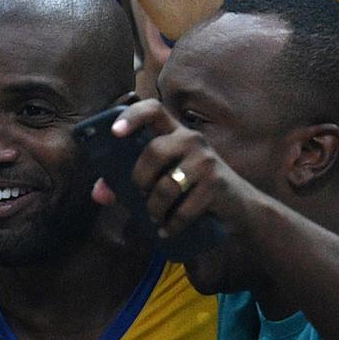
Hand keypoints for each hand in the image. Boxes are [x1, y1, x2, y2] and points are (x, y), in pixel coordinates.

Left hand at [102, 100, 263, 248]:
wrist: (239, 207)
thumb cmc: (191, 189)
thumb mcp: (161, 179)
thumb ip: (126, 182)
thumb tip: (98, 194)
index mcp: (174, 132)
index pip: (153, 109)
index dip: (132, 116)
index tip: (115, 132)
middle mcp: (191, 139)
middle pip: (154, 151)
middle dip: (140, 179)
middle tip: (141, 195)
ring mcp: (206, 160)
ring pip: (166, 184)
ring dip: (155, 207)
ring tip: (155, 217)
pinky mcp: (216, 183)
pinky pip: (183, 207)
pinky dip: (172, 223)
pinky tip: (167, 230)